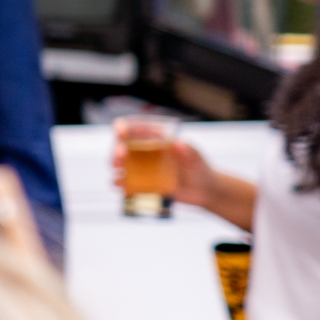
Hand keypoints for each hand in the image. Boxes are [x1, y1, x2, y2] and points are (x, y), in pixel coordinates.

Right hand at [110, 120, 253, 229]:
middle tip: (119, 159)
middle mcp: (145, 152)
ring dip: (115, 165)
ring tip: (117, 171)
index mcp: (155, 139)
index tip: (121, 133)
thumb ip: (189, 151)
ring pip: (120, 163)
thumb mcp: (197, 158)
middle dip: (116, 150)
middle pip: (122, 146)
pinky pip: (125, 183)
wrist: (204, 191)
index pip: (135, 128)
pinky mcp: (142, 184)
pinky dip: (119, 183)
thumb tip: (178, 143)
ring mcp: (142, 168)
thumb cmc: (201, 169)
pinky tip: (118, 185)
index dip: (123, 127)